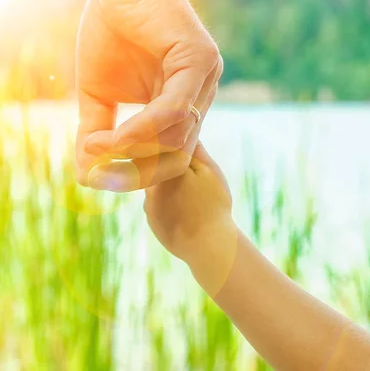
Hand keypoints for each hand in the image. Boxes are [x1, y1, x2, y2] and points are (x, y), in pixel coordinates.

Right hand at [76, 0, 222, 191]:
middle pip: (180, 156)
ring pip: (178, 137)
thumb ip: (97, 132)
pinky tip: (115, 135)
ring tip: (98, 147)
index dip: (139, 175)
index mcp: (184, 108)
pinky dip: (143, 128)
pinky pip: (173, 109)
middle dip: (140, 173)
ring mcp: (206, 81)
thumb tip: (86, 175)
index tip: (102, 179)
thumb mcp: (98, 95)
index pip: (173, 158)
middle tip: (103, 174)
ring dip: (134, 150)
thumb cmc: (110, 34)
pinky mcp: (200, 62)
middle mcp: (200, 98)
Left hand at [143, 141, 233, 264]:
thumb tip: (186, 131)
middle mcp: (150, 187)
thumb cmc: (213, 205)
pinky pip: (160, 207)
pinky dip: (171, 206)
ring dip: (171, 189)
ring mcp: (149, 207)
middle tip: (194, 175)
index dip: (174, 148)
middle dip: (172, 169)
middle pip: (158, 169)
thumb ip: (196, 150)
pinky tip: (187, 211)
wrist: (208, 245)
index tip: (183, 147)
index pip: (162, 150)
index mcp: (163, 170)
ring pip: (158, 189)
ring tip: (193, 196)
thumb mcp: (210, 171)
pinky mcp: (153, 223)